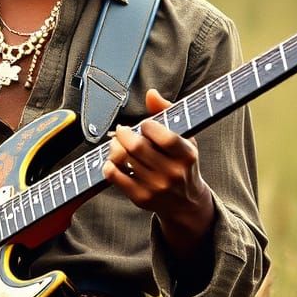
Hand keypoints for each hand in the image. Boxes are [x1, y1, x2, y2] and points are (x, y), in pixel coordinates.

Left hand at [102, 88, 214, 258]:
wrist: (186, 203)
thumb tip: (151, 94)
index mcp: (187, 155)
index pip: (165, 138)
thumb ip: (168, 113)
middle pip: (138, 147)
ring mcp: (156, 187)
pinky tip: (113, 159)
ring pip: (125, 159)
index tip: (144, 124)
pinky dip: (109, 164)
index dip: (149, 126)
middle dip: (125, 133)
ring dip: (115, 145)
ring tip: (118, 142)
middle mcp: (173, 173)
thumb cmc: (183, 164)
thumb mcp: (185, 138)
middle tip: (123, 130)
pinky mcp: (141, 197)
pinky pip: (115, 176)